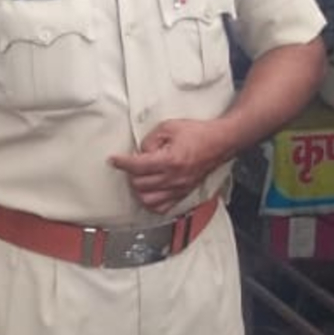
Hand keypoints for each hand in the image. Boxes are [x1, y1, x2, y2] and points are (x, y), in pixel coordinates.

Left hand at [109, 117, 226, 213]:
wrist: (219, 142)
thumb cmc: (198, 134)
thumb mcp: (169, 127)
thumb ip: (150, 140)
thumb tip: (140, 152)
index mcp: (170, 160)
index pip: (137, 166)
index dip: (121, 162)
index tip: (114, 160)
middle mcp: (174, 178)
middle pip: (139, 184)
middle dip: (131, 174)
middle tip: (132, 164)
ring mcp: (179, 188)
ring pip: (148, 200)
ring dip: (139, 190)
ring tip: (139, 178)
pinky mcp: (183, 193)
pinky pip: (163, 208)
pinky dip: (152, 203)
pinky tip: (149, 193)